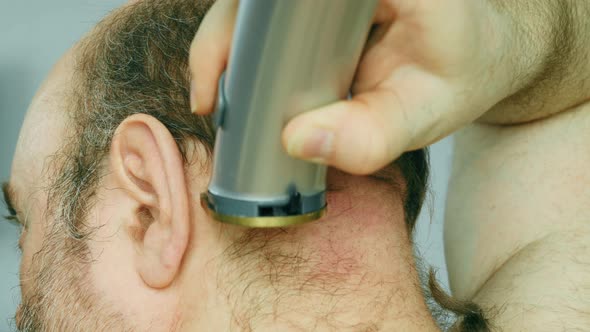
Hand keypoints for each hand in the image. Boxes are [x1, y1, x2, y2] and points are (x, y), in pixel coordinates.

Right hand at [190, 0, 513, 173]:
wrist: (480, 52)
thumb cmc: (462, 74)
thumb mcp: (427, 114)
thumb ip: (373, 135)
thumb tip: (296, 140)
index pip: (285, 4)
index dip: (244, 25)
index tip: (224, 80)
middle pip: (262, 1)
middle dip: (225, 40)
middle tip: (214, 100)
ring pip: (261, 4)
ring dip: (231, 44)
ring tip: (221, 98)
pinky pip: (272, 13)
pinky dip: (249, 45)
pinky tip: (242, 83)